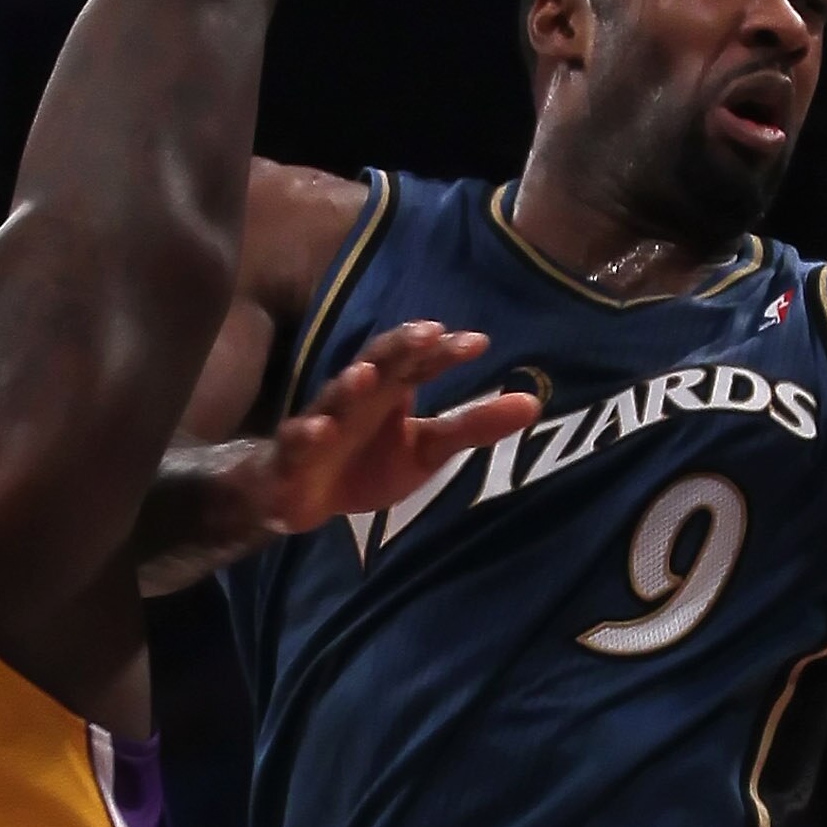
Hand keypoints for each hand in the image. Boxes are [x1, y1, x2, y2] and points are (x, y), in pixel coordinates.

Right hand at [227, 323, 537, 535]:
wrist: (301, 493)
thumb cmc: (368, 461)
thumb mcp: (427, 448)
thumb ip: (473, 426)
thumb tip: (534, 402)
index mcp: (390, 389)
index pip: (420, 363)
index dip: (444, 352)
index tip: (478, 343)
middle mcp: (356, 396)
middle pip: (377, 363)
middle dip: (399, 347)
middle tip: (426, 332)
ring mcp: (322, 421)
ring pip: (333, 398)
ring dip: (349, 384)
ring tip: (368, 374)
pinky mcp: (292, 454)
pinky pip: (297, 441)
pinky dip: (306, 435)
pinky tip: (320, 431)